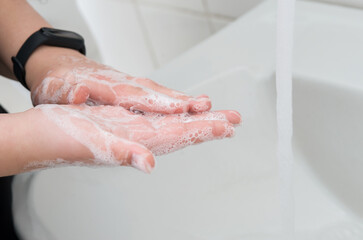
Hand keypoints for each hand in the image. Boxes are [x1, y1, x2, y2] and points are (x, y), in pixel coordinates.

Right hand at [26, 104, 240, 172]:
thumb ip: (123, 154)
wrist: (44, 136)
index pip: (181, 136)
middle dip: (210, 125)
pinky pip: (157, 118)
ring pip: (173, 124)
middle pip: (184, 131)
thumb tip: (148, 164)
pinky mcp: (126, 122)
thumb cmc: (64, 141)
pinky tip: (183, 113)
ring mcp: (135, 130)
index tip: (227, 127)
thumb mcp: (94, 145)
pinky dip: (174, 114)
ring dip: (196, 119)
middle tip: (234, 119)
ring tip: (217, 114)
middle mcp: (141, 138)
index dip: (204, 131)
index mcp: (138, 143)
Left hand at [28, 50, 210, 113]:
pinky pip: (156, 95)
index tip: (182, 108)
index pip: (138, 96)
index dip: (160, 103)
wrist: (56, 65)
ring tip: (207, 106)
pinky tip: (186, 107)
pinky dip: (173, 101)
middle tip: (207, 106)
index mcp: (106, 86)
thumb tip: (80, 93)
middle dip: (183, 101)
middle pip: (157, 93)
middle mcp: (123, 84)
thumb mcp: (55, 88)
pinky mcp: (131, 89)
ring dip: (183, 100)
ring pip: (160, 93)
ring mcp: (129, 86)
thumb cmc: (57, 80)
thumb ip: (68, 92)